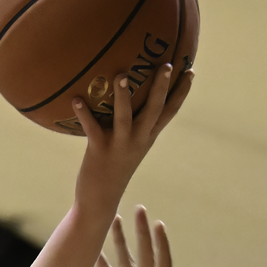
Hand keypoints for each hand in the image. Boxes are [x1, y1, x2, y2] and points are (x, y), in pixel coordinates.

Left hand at [72, 60, 191, 219]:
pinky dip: (83, 114)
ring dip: (123, 96)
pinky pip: (92, 128)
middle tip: (165, 65)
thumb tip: (127, 97)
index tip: (190, 70)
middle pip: (154, 110)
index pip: (169, 112)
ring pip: (125, 117)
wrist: (100, 201)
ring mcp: (119, 145)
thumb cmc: (113, 168)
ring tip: (121, 74)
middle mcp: (138, 140)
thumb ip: (132, 124)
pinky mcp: (99, 151)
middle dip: (161, 87)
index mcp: (147, 137)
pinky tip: (75, 100)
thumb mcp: (128, 145)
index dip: (181, 92)